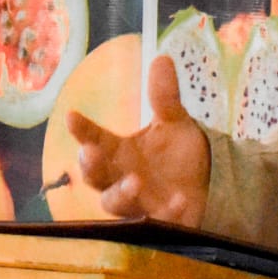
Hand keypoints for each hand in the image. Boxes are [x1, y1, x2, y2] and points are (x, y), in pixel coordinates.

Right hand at [67, 54, 210, 224]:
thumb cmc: (175, 152)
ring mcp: (137, 202)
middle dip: (90, 166)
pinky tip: (179, 200)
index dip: (82, 130)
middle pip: (95, 176)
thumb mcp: (173, 120)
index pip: (94, 139)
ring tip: (136, 180)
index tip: (72, 115)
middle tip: (91, 153)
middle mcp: (120, 177)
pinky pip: (159, 219)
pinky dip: (168, 210)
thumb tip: (162, 58)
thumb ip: (164, 95)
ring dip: (123, 192)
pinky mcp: (159, 221)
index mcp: (118, 151)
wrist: (205, 181)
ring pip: (117, 203)